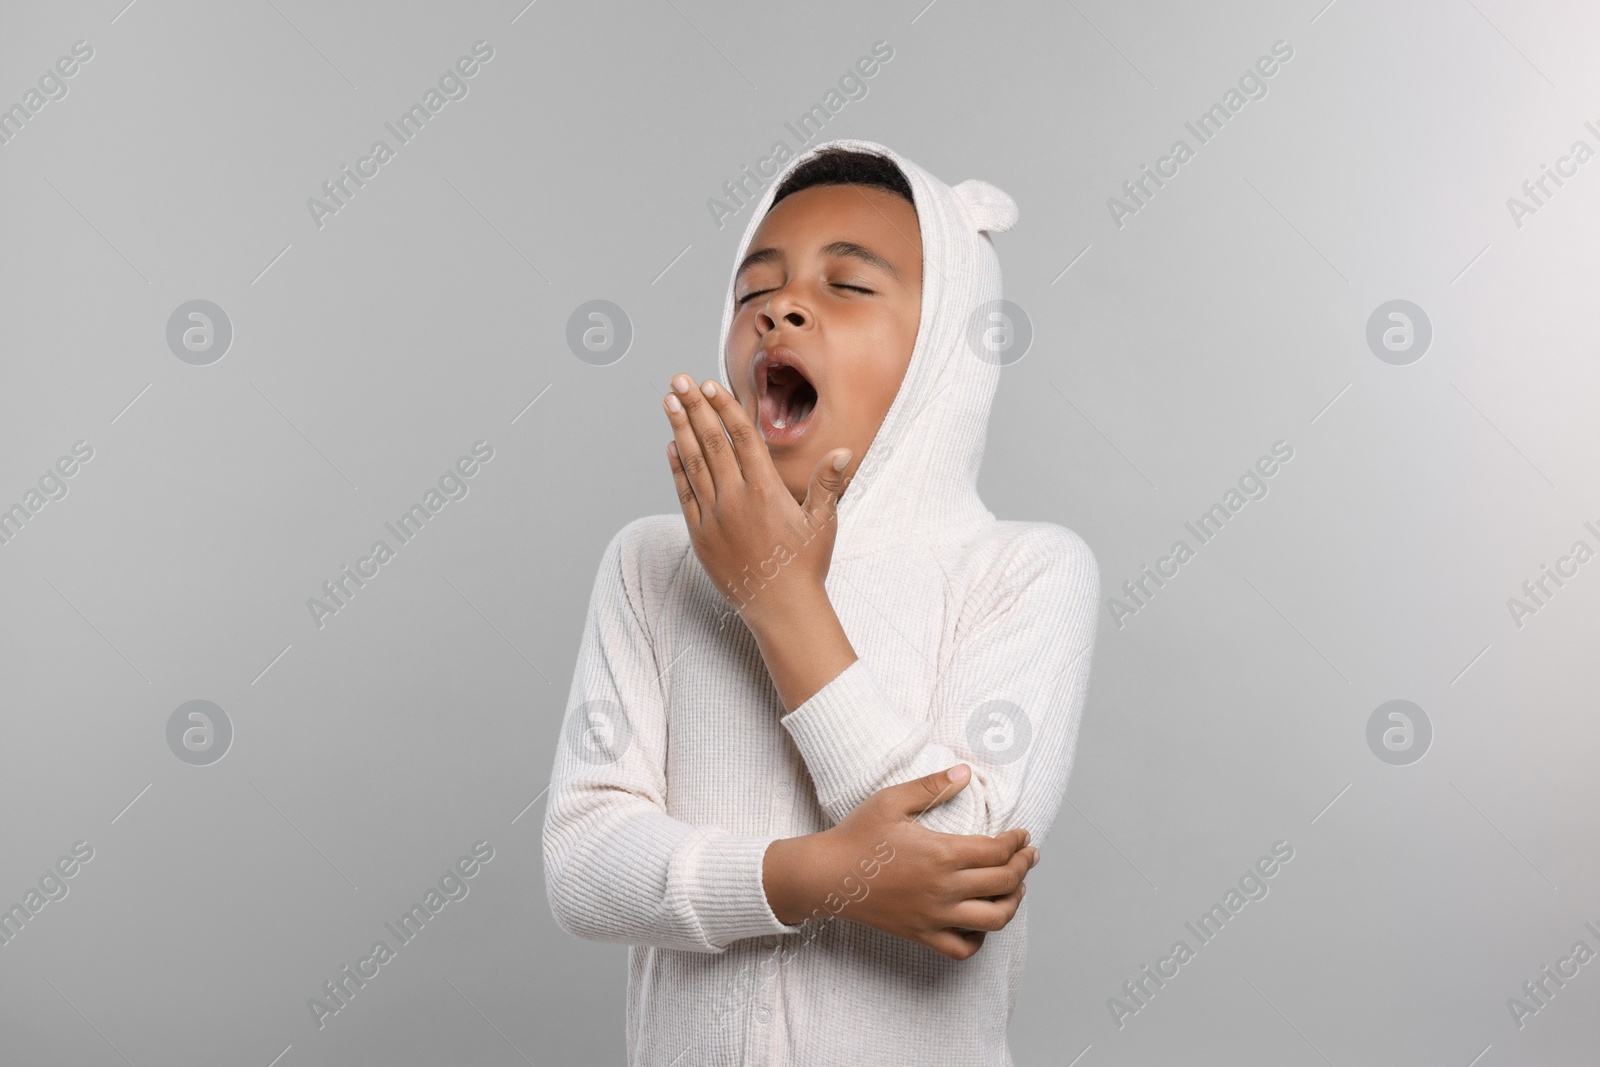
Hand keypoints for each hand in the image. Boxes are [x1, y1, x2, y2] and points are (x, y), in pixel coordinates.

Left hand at [662, 374, 851, 630]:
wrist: (780, 609)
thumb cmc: (805, 566)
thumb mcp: (823, 522)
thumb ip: (827, 483)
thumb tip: (843, 451)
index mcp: (766, 490)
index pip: (741, 437)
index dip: (724, 408)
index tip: (709, 385)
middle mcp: (736, 499)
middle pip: (711, 442)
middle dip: (694, 408)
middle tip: (678, 380)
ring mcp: (714, 517)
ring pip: (693, 464)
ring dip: (679, 430)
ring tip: (669, 403)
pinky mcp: (700, 536)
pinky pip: (684, 495)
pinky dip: (676, 469)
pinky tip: (670, 447)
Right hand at [765, 764, 1038, 960]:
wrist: (826, 876)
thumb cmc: (857, 836)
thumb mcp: (892, 800)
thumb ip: (932, 785)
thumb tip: (966, 772)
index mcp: (941, 853)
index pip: (998, 851)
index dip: (1018, 842)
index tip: (1023, 835)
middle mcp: (944, 888)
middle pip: (1004, 883)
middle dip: (1024, 867)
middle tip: (1028, 855)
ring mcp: (934, 916)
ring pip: (993, 919)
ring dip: (1012, 903)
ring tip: (1015, 888)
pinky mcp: (922, 934)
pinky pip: (963, 948)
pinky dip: (980, 939)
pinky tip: (980, 920)